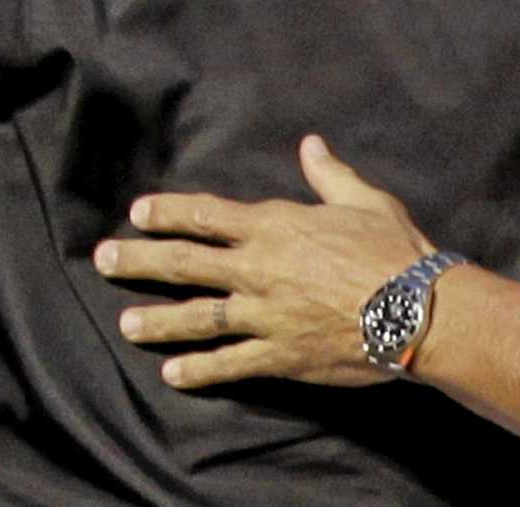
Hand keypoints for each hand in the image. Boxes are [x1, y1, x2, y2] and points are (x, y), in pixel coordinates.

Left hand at [95, 136, 433, 389]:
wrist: (416, 311)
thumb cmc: (393, 249)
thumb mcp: (362, 199)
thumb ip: (328, 174)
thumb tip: (311, 144)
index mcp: (276, 227)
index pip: (208, 216)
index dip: (169, 213)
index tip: (138, 212)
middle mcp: (259, 270)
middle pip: (186, 263)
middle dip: (140, 260)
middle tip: (103, 259)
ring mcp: (265, 315)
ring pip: (198, 317)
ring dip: (157, 320)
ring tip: (125, 324)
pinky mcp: (279, 355)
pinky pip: (230, 364)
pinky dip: (200, 370)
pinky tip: (172, 375)